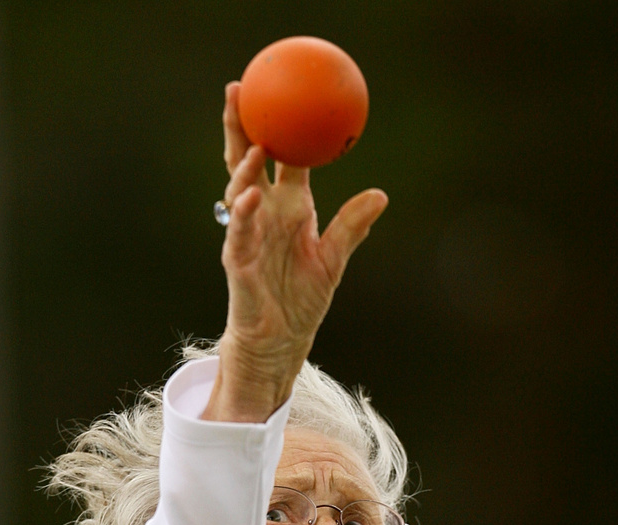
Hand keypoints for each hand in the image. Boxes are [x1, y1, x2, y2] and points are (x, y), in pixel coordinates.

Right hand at [203, 82, 387, 422]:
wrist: (280, 342)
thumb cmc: (300, 302)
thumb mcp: (333, 259)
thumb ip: (352, 225)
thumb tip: (380, 195)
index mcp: (287, 209)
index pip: (280, 159)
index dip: (278, 126)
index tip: (279, 90)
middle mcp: (264, 216)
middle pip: (247, 162)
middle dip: (240, 126)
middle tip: (238, 89)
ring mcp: (248, 236)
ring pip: (239, 191)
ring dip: (244, 167)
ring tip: (253, 144)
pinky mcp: (239, 263)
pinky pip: (240, 233)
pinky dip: (245, 214)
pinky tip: (251, 197)